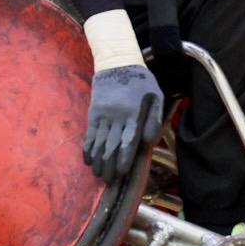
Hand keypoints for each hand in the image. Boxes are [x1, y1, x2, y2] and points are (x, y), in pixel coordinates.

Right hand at [83, 64, 163, 182]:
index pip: (128, 141)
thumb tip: (148, 142)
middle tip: (109, 181)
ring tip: (99, 175)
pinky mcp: (93, 113)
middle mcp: (116, 117)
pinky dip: (88, 148)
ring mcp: (103, 115)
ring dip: (98, 161)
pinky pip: (89, 134)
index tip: (122, 173)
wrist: (117, 64)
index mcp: (134, 114)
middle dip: (110, 165)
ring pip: (99, 142)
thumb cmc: (141, 83)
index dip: (124, 158)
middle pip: (111, 146)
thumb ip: (154, 120)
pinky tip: (89, 160)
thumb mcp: (156, 96)